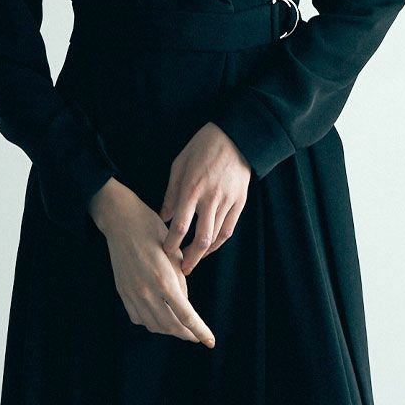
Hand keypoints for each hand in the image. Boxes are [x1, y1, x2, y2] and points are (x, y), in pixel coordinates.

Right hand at [94, 182, 215, 344]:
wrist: (122, 222)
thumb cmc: (153, 231)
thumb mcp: (174, 254)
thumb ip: (180, 281)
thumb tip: (184, 303)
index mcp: (164, 280)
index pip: (186, 316)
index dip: (199, 331)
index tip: (210, 342)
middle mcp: (147, 292)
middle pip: (170, 326)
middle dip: (186, 334)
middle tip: (198, 336)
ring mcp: (132, 294)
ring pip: (153, 325)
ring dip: (169, 330)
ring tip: (181, 328)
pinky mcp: (122, 293)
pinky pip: (138, 317)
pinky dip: (151, 322)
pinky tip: (159, 318)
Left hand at [159, 122, 251, 275]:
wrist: (235, 135)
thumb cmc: (203, 146)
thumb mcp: (179, 165)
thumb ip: (172, 193)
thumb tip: (164, 217)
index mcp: (192, 188)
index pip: (181, 226)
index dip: (172, 244)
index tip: (165, 253)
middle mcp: (211, 198)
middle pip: (201, 238)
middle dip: (190, 258)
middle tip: (181, 270)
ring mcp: (228, 201)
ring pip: (217, 237)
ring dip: (204, 253)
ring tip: (194, 261)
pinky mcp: (240, 201)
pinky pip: (229, 228)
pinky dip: (219, 242)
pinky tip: (210, 247)